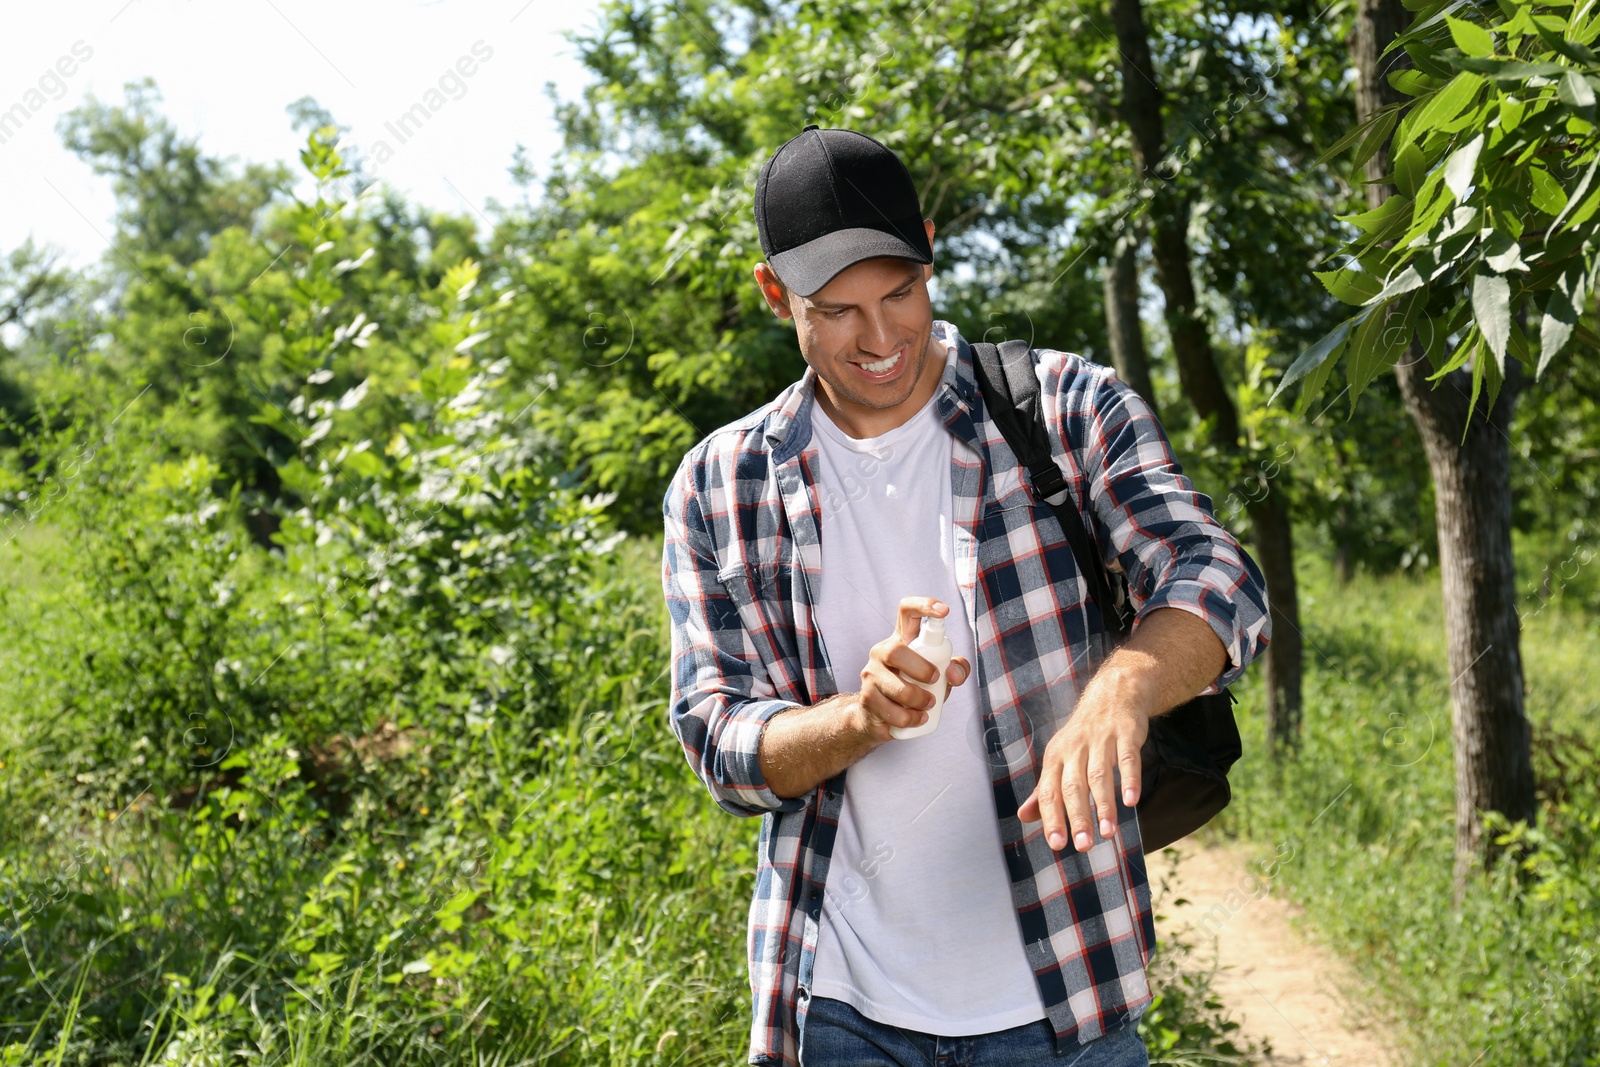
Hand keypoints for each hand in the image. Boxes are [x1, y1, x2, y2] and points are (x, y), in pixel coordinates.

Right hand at [851, 596, 970, 743]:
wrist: (879, 717)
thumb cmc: (913, 689)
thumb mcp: (939, 677)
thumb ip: (955, 669)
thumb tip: (954, 673)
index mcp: (902, 639)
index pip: (907, 611)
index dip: (925, 605)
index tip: (945, 611)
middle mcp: (882, 652)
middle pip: (896, 650)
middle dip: (921, 668)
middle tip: (935, 680)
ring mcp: (871, 675)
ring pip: (895, 687)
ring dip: (919, 700)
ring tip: (928, 706)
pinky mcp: (867, 699)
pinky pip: (893, 712)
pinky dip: (911, 719)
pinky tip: (917, 718)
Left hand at [1017, 671, 1150, 850]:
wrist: (1112, 694)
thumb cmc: (1084, 736)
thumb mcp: (1060, 759)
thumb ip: (1045, 790)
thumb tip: (1024, 817)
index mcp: (1055, 757)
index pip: (1048, 791)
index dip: (1051, 818)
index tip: (1057, 845)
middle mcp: (1074, 748)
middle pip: (1073, 787)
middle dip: (1078, 818)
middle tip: (1083, 846)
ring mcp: (1100, 740)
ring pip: (1099, 776)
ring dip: (1104, 806)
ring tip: (1108, 833)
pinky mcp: (1125, 734)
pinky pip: (1127, 759)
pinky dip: (1129, 779)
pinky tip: (1131, 801)